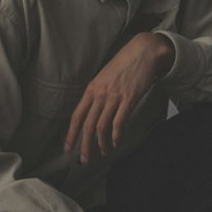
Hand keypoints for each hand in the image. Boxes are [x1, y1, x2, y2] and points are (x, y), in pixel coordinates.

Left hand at [65, 32, 174, 162]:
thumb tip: (92, 111)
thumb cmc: (125, 63)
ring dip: (101, 143)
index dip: (70, 134)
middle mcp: (100, 93)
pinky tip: (116, 142)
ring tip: (103, 152)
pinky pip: (119, 122)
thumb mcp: (104, 76)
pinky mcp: (129, 98)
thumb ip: (97, 92)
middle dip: (84, 146)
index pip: (77, 116)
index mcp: (92, 88)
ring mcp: (114, 96)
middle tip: (84, 159)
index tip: (67, 148)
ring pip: (102, 126)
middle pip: (88, 125)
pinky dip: (116, 136)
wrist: (143, 51)